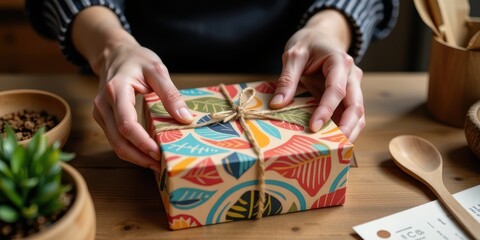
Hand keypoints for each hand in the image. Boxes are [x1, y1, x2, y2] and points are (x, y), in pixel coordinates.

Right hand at [91, 42, 193, 170]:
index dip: (142, 143)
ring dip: (135, 157)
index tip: (159, 153)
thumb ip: (170, 93)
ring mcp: (100, 113)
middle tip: (161, 166)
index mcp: (116, 90)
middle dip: (139, 157)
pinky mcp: (104, 118)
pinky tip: (147, 154)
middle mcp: (103, 104)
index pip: (126, 124)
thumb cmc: (137, 59)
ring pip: (115, 143)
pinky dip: (131, 150)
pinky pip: (116, 139)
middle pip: (118, 140)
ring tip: (156, 164)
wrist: (115, 53)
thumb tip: (185, 118)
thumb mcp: (157, 70)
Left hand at [269, 10, 364, 141]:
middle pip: (356, 105)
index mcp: (339, 62)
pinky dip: (345, 128)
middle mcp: (352, 75)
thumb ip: (287, 79)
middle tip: (335, 146)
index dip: (327, 110)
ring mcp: (353, 86)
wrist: (321, 36)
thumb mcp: (293, 55)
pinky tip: (335, 142)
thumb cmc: (308, 43)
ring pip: (358, 113)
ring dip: (350, 131)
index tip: (313, 127)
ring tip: (337, 150)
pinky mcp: (348, 96)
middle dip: (348, 127)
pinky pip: (350, 114)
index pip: (337, 90)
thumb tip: (277, 104)